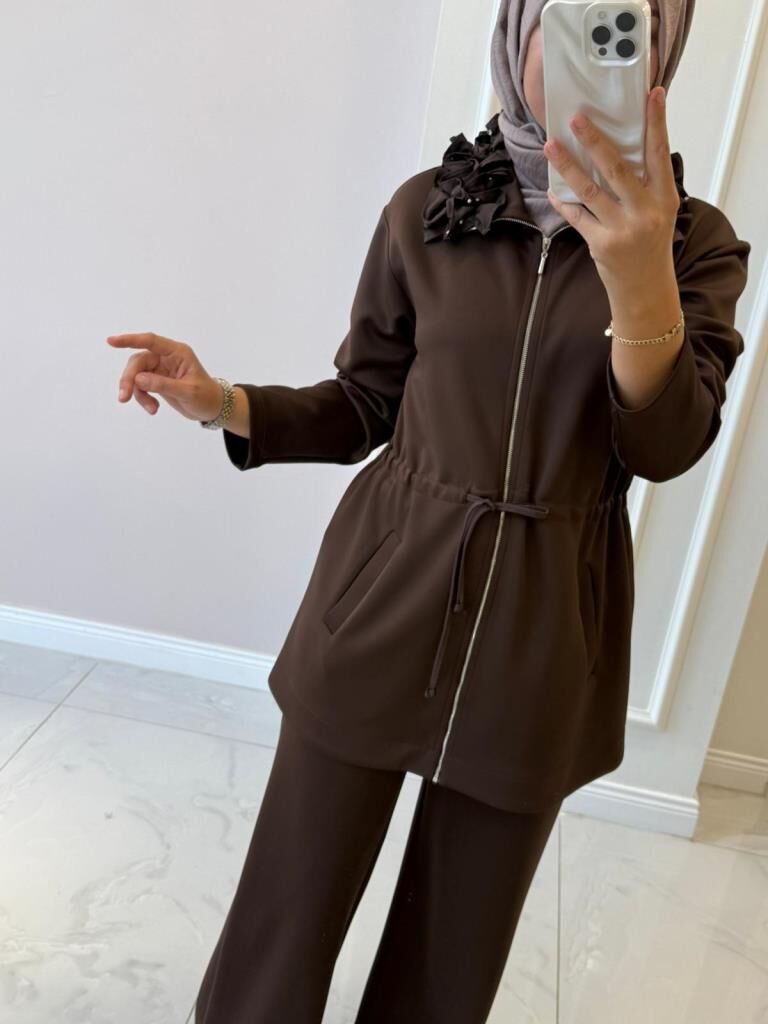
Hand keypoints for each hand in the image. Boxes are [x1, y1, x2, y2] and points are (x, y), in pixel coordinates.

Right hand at [107, 332, 224, 420]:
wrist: (213, 408)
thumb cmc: (206, 396)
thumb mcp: (187, 391)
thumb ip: (163, 385)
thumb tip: (138, 379)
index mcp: (177, 352)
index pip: (150, 341)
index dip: (130, 340)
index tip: (111, 342)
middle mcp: (167, 357)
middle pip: (139, 362)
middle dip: (129, 379)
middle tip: (124, 397)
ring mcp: (160, 369)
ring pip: (137, 375)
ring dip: (137, 393)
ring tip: (151, 409)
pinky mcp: (157, 380)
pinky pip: (141, 386)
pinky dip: (143, 398)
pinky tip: (153, 409)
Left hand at [543, 86, 680, 304]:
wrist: (645, 288)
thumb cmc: (650, 244)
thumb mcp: (659, 211)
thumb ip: (645, 183)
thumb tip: (618, 147)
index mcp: (664, 197)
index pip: (660, 152)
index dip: (657, 122)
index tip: (653, 94)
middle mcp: (645, 211)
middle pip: (617, 168)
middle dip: (595, 141)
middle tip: (577, 118)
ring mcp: (622, 229)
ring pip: (589, 190)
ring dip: (567, 166)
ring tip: (551, 145)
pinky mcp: (601, 244)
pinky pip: (577, 216)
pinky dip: (563, 201)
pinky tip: (551, 187)